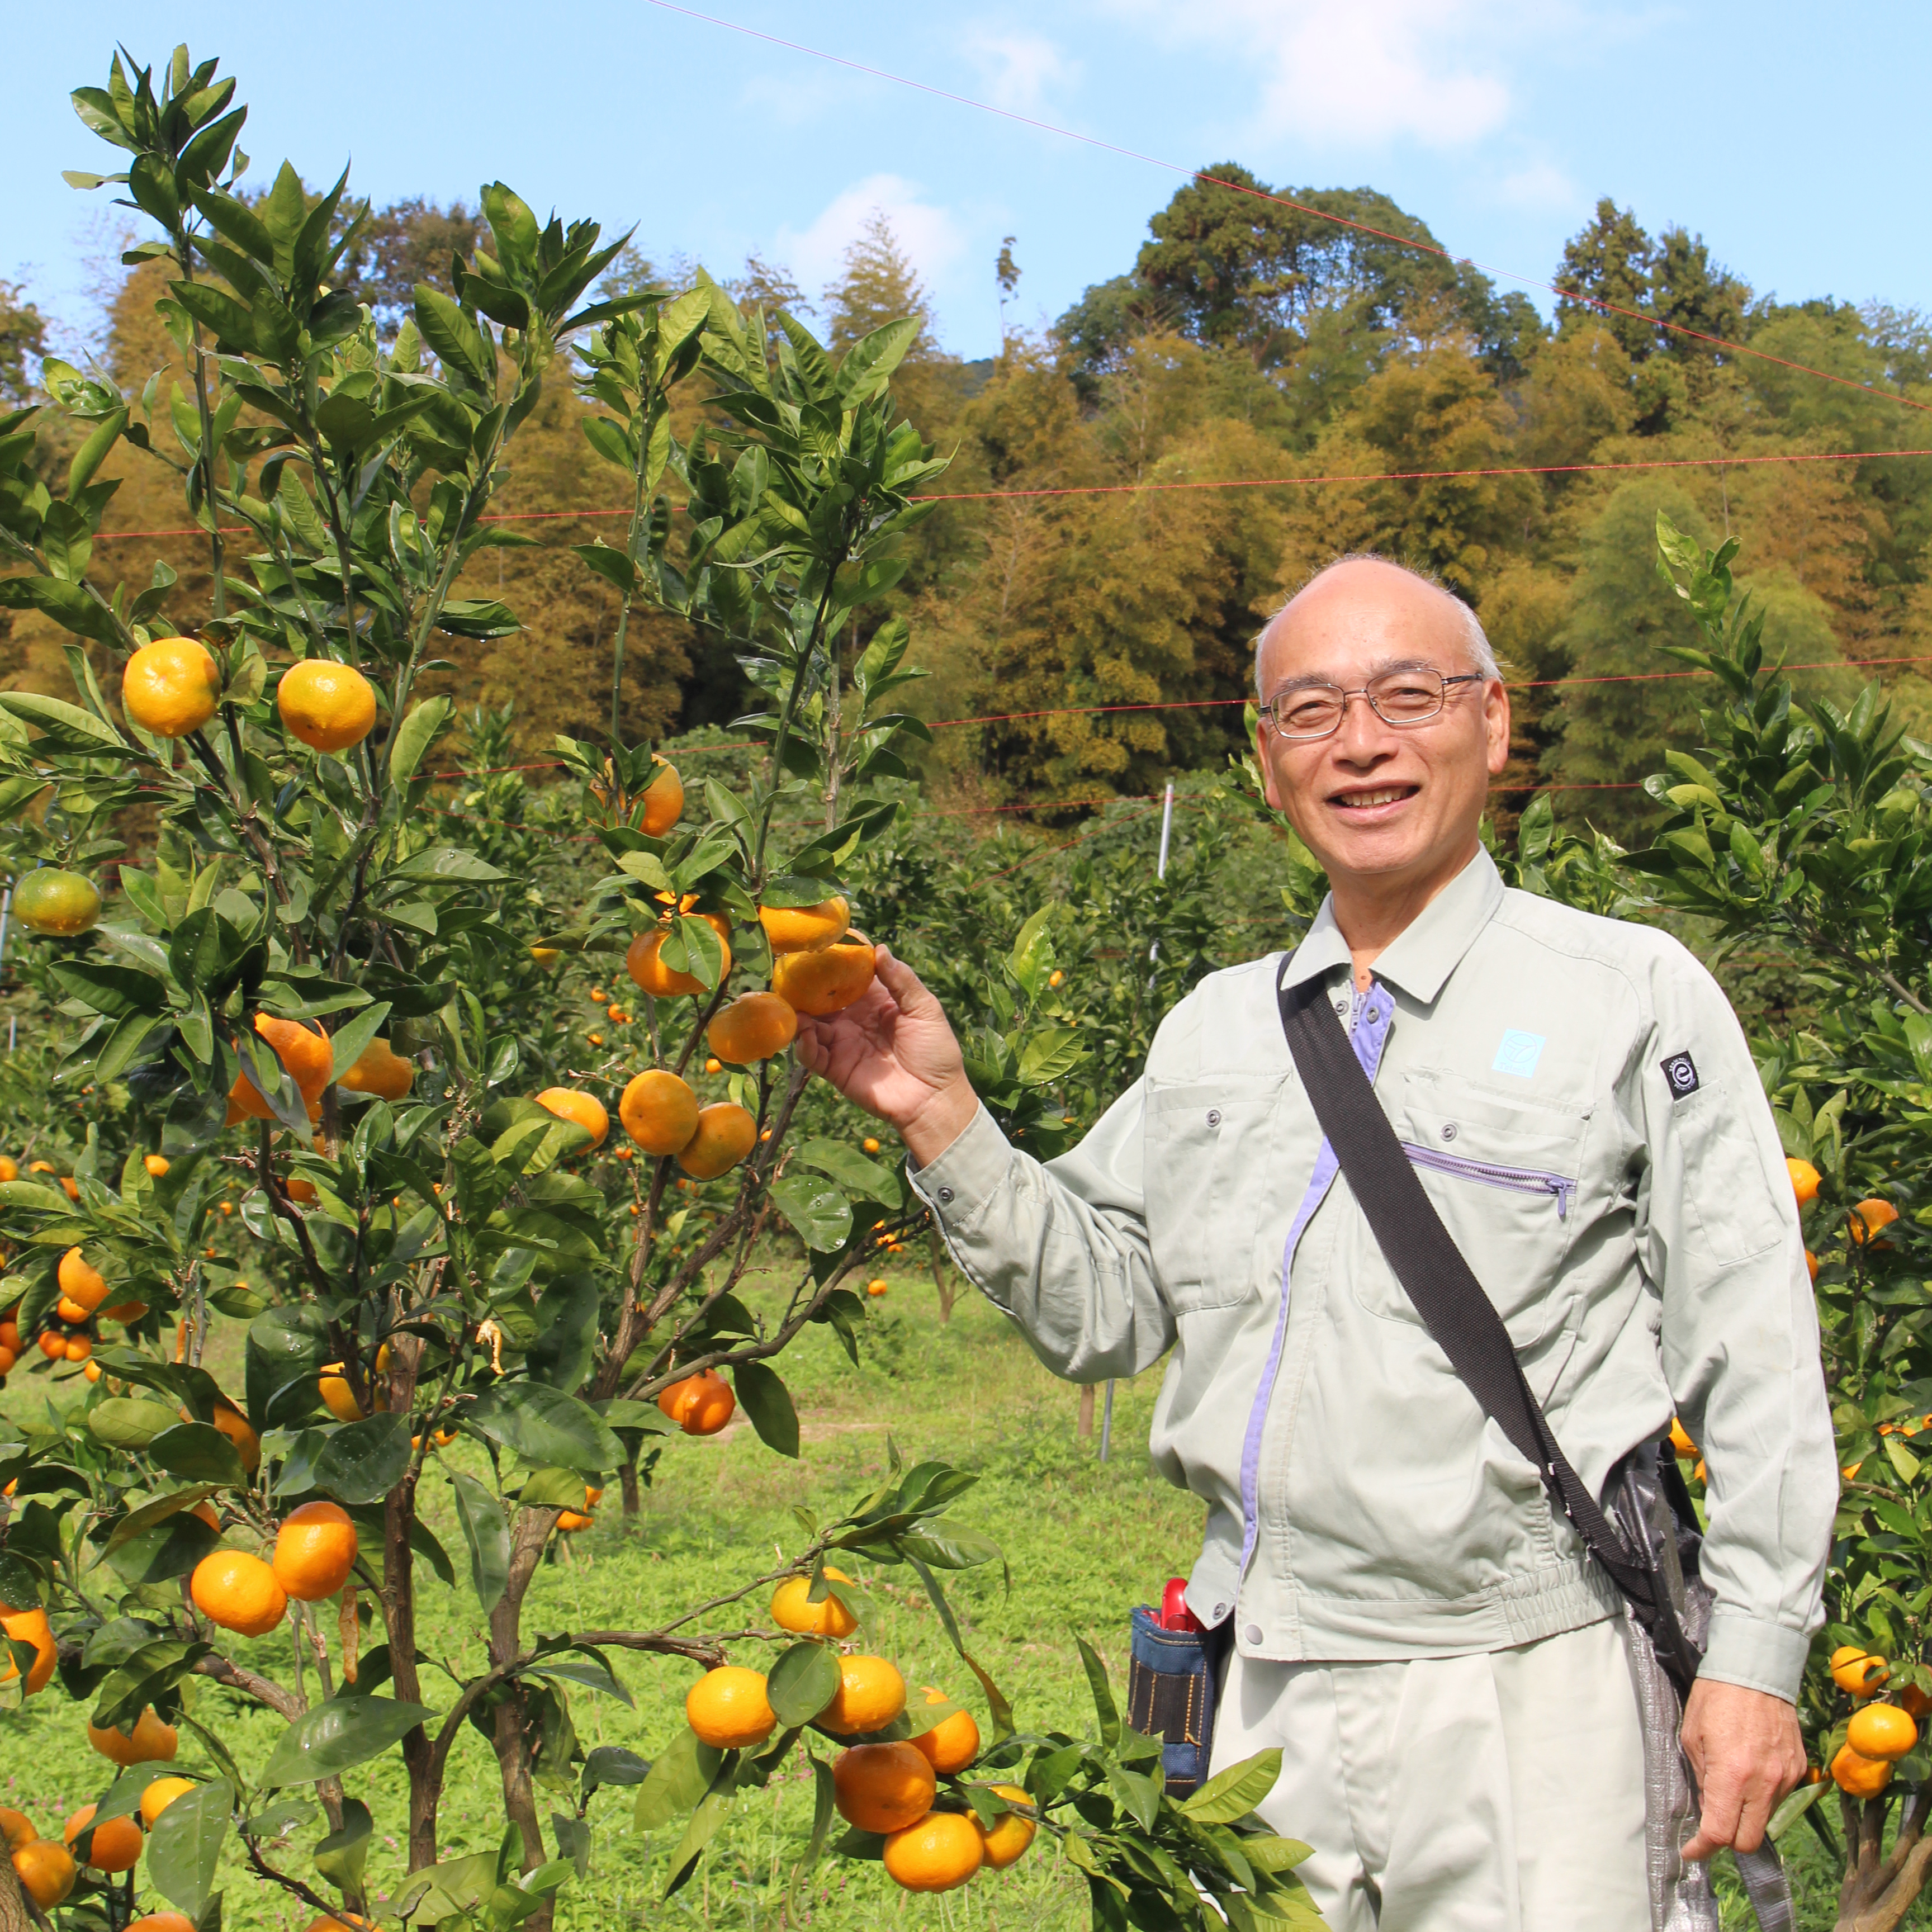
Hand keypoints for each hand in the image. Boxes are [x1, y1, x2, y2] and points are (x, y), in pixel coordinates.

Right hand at [793, 945, 978, 1164]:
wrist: (934, 1098)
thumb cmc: (936, 1050)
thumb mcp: (924, 1009)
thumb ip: (901, 980)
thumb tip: (879, 948)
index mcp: (875, 999)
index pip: (850, 972)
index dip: (837, 956)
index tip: (823, 937)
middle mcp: (853, 1017)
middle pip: (822, 995)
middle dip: (805, 981)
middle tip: (791, 967)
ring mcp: (842, 1041)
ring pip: (810, 1022)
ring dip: (798, 1011)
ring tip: (791, 1002)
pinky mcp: (835, 1067)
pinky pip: (812, 1054)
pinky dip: (804, 1044)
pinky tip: (806, 1034)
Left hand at [1678, 1678, 1806, 1858]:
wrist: (1756, 1670)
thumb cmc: (1715, 1697)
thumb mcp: (1692, 1736)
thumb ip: (1701, 1779)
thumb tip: (1707, 1807)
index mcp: (1731, 1776)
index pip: (1720, 1833)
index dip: (1703, 1849)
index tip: (1691, 1851)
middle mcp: (1763, 1784)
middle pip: (1748, 1840)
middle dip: (1727, 1840)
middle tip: (1711, 1824)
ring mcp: (1785, 1779)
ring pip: (1764, 1821)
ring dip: (1745, 1816)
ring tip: (1729, 1788)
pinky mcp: (1798, 1770)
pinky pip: (1779, 1798)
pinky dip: (1761, 1797)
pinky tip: (1749, 1772)